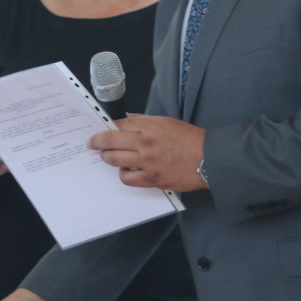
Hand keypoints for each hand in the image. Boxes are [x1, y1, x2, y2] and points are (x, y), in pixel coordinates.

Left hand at [87, 115, 206, 191]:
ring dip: (107, 158)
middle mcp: (146, 142)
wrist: (208, 159)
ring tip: (108, 157)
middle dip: (97, 142)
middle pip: (111, 140)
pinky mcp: (151, 179)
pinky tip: (126, 170)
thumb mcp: (167, 122)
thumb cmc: (190, 139)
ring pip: (114, 160)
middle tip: (92, 143)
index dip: (106, 127)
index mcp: (151, 125)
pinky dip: (123, 174)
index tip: (99, 130)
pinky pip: (127, 178)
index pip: (119, 123)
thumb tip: (125, 120)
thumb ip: (144, 121)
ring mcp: (147, 162)